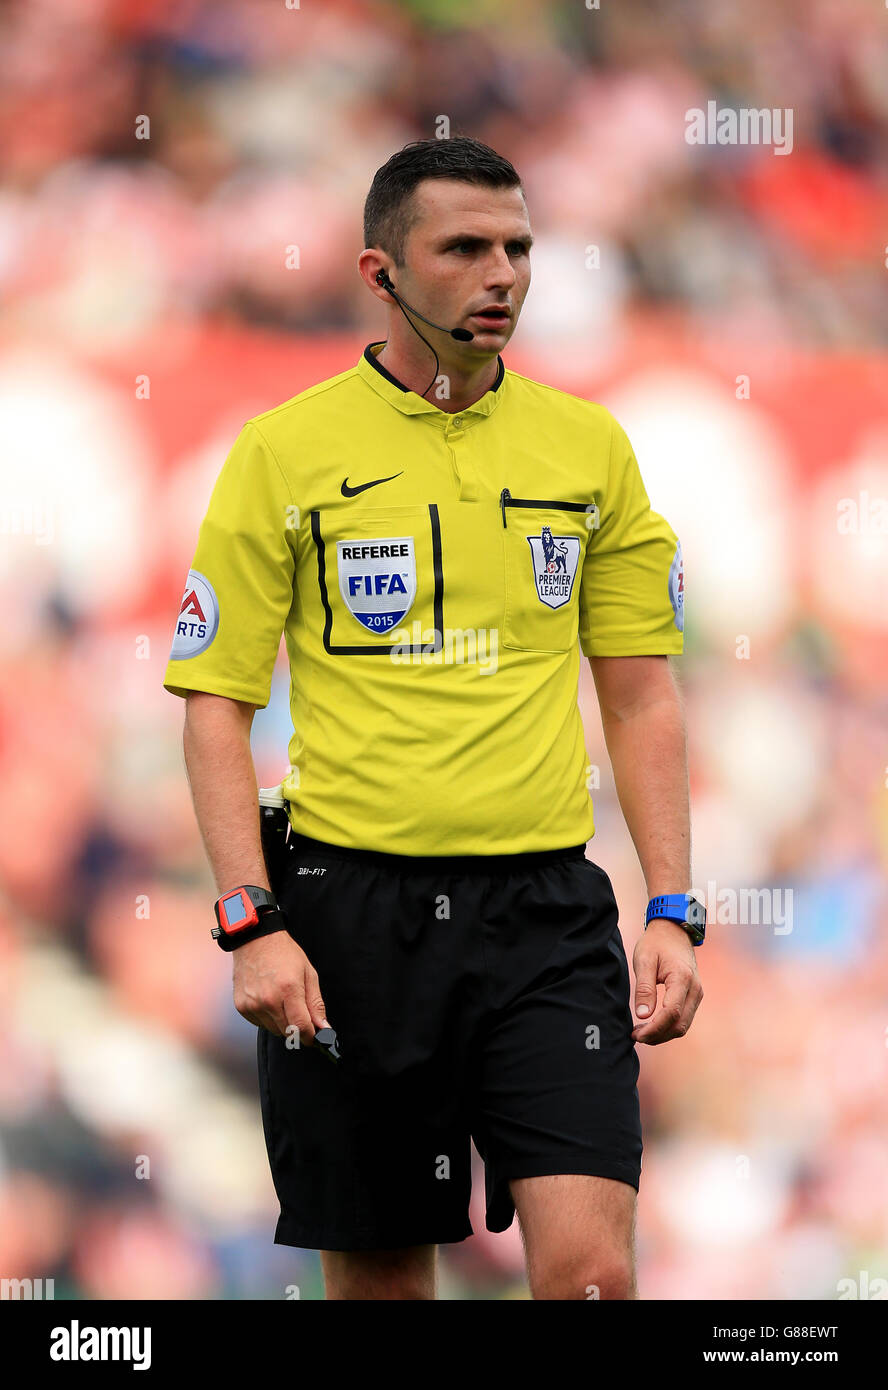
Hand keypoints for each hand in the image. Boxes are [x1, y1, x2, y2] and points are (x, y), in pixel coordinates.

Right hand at [232, 929, 329, 1047]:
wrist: (255, 940)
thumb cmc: (284, 954)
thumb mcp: (308, 973)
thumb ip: (316, 1003)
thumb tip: (323, 1027)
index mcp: (288, 989)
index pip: (301, 1027)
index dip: (310, 1037)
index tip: (314, 1038)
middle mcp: (268, 1000)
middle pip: (288, 1032)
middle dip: (298, 1029)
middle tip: (300, 1015)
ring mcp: (253, 1004)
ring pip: (274, 1030)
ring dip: (282, 1023)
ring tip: (282, 1001)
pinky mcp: (242, 1006)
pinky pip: (259, 1024)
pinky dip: (267, 1018)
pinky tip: (269, 1000)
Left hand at [631, 919, 702, 1044]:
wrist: (674, 931)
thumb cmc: (656, 943)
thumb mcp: (644, 961)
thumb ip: (644, 989)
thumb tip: (642, 1016)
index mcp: (682, 979)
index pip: (671, 1013)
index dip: (654, 1029)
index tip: (636, 1034)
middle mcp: (695, 989)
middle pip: (679, 1025)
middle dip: (657, 1036)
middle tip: (635, 1035)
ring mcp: (697, 994)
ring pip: (683, 1026)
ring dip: (663, 1034)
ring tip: (641, 1032)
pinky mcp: (694, 996)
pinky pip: (684, 1019)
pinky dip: (668, 1027)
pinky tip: (652, 1025)